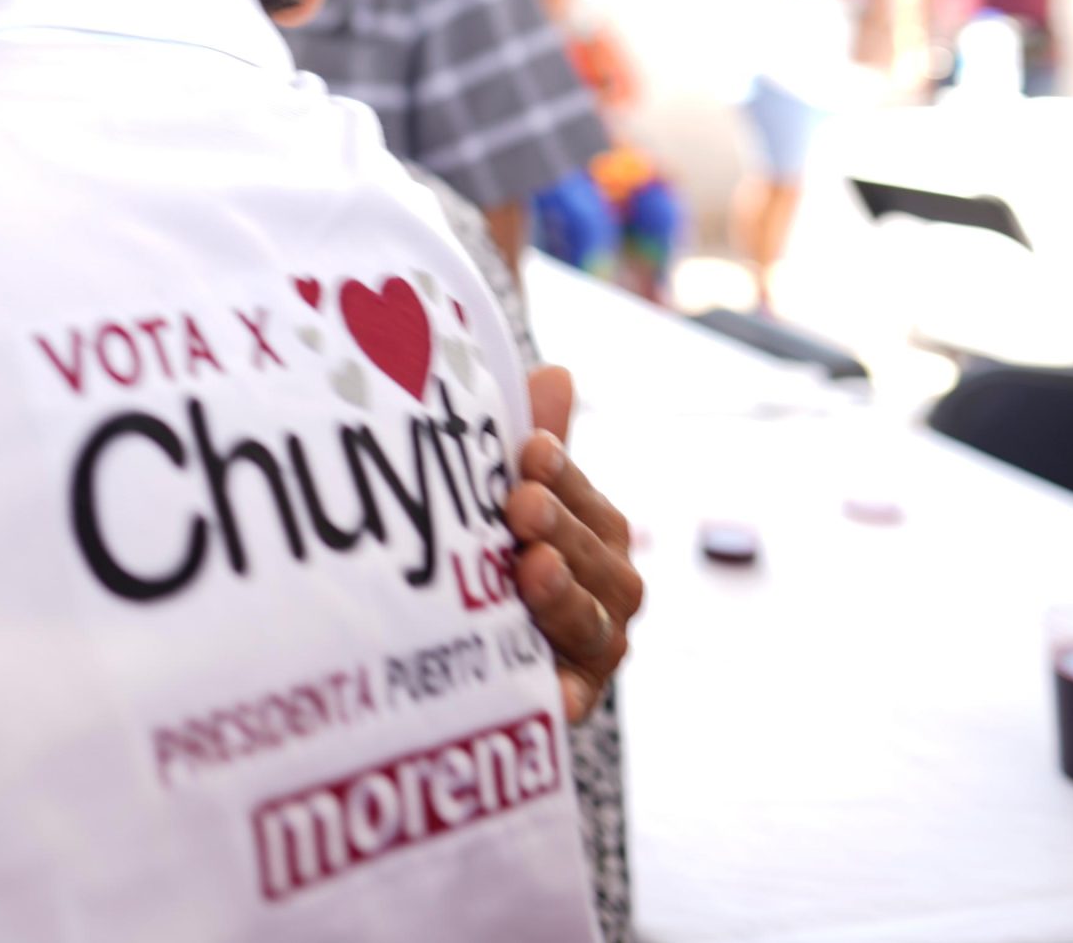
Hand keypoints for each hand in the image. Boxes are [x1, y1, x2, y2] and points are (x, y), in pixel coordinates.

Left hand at [507, 363, 640, 723]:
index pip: (584, 499)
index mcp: (598, 533)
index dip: (561, 473)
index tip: (527, 449)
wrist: (465, 655)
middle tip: (520, 505)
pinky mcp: (570, 700)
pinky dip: (560, 690)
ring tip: (532, 569)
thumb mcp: (510, 494)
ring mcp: (593, 647)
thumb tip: (556, 372)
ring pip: (589, 622)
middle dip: (559, 528)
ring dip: (562, 595)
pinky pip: (571, 697)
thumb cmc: (496, 551)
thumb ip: (534, 441)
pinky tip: (543, 683)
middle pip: (592, 558)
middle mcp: (608, 590)